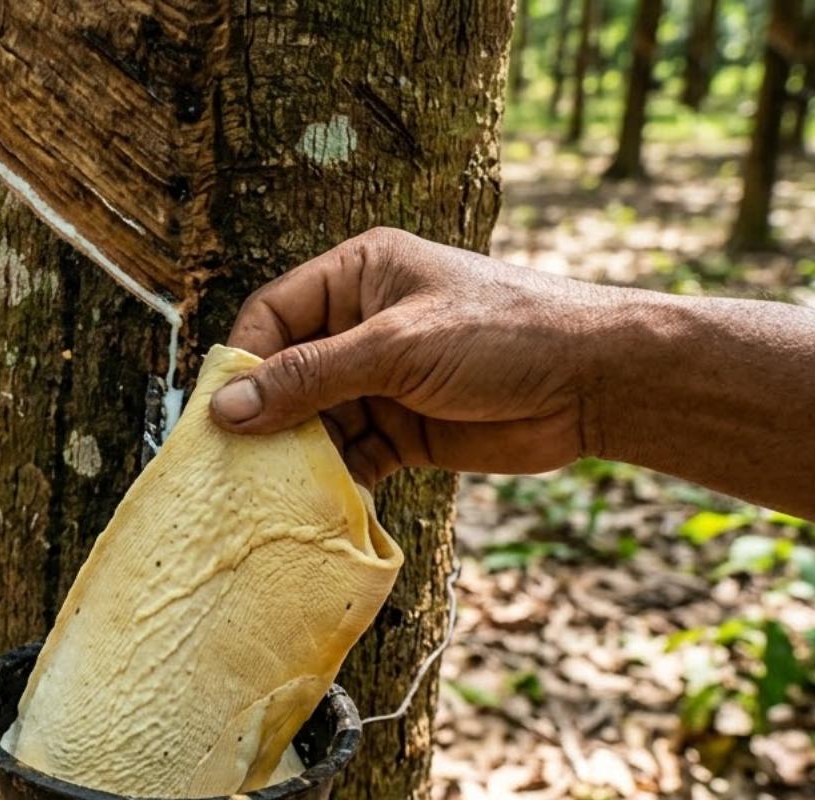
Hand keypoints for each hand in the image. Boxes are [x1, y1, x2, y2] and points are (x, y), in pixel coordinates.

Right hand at [209, 227, 613, 484]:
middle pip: (286, 374)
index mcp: (357, 277)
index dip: (244, 363)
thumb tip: (229, 408)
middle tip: (231, 464)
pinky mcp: (402, 431)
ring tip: (266, 493)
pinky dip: (333, 481)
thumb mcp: (397, 348)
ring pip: (313, 421)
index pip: (274, 316)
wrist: (597, 383)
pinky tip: (317, 506)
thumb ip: (312, 378)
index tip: (218, 414)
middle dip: (263, 418)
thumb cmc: (504, 334)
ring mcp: (381, 381)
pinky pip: (348, 457)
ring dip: (294, 456)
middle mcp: (360, 326)